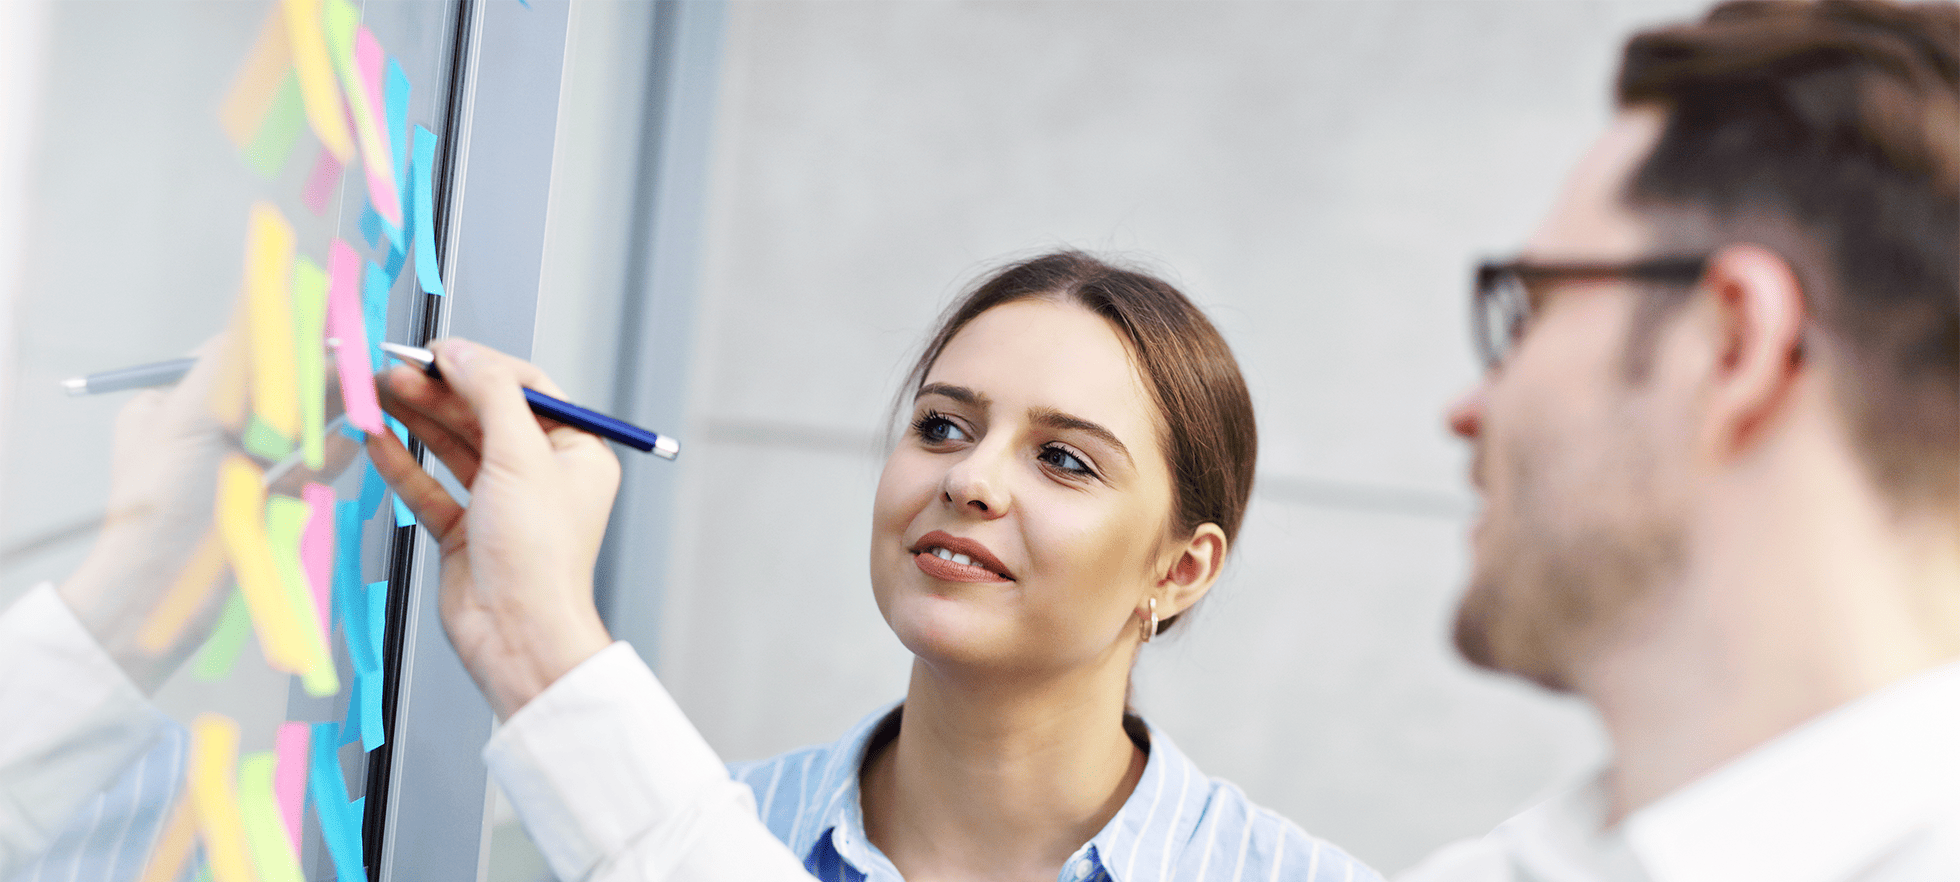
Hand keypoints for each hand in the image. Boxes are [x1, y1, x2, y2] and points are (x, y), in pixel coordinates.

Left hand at [56, 330, 358, 692]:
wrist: (156, 598)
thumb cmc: (158, 511)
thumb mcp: (189, 417)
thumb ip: (233, 362)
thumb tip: (266, 307)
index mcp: (172, 406)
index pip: (240, 358)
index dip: (288, 341)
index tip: (330, 324)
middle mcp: (202, 437)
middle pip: (273, 393)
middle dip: (318, 375)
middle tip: (362, 360)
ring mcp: (232, 475)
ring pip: (293, 430)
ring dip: (330, 409)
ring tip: (368, 392)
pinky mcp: (258, 511)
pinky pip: (302, 475)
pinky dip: (329, 455)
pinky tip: (353, 440)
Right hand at [367, 338, 618, 718]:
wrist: (517, 635)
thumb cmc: (537, 554)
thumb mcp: (520, 457)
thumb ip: (491, 396)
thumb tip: (463, 353)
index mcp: (577, 453)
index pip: (526, 390)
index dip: (480, 366)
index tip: (437, 351)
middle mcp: (543, 475)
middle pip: (484, 415)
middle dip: (438, 391)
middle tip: (392, 371)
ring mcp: (502, 504)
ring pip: (455, 447)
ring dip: (417, 419)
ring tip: (377, 393)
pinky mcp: (467, 533)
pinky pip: (432, 487)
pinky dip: (405, 463)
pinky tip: (376, 438)